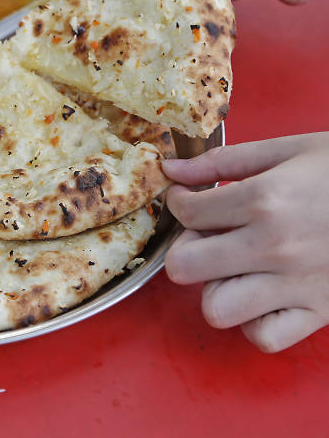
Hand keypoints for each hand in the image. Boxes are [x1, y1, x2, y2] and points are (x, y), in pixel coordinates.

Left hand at [162, 132, 328, 351]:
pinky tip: (264, 294)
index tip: (190, 199)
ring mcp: (298, 285)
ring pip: (216, 309)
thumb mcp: (290, 149)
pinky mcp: (321, 312)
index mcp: (265, 199)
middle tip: (209, 237)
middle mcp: (275, 246)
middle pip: (184, 268)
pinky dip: (255, 321)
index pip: (187, 213)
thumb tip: (172, 171)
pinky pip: (264, 337)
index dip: (180, 203)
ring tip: (236, 267)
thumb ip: (224, 161)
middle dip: (187, 249)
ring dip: (217, 289)